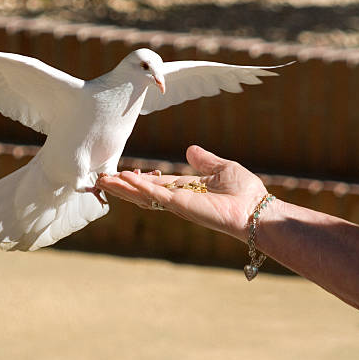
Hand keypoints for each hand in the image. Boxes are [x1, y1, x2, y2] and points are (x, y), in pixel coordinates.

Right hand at [96, 145, 267, 241]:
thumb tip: (190, 150)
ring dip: (123, 188)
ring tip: (103, 180)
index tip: (122, 174)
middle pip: (143, 192)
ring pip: (142, 195)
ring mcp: (176, 203)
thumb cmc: (245, 192)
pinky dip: (138, 186)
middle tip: (102, 179)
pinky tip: (124, 178)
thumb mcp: (222, 168)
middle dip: (122, 186)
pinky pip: (153, 195)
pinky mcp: (179, 205)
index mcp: (187, 189)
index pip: (156, 184)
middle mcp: (178, 198)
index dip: (139, 179)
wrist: (256, 209)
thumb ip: (204, 160)